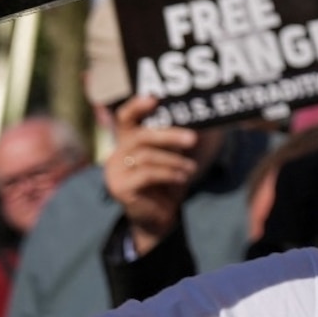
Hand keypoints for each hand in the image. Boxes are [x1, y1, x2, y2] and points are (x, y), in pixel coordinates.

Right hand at [102, 94, 200, 248]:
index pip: (125, 118)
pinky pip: (146, 174)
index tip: (154, 99)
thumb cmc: (168, 181)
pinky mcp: (120, 187)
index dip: (136, 106)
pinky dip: (168, 174)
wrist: (159, 217)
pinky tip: (182, 177)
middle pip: (140, 136)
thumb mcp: (175, 157)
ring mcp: (114, 171)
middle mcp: (116, 153)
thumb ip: (180, 140)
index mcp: (127, 141)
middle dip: (168, 135)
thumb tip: (203, 124)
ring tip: (191, 168)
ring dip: (174, 160)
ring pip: (146, 156)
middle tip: (193, 139)